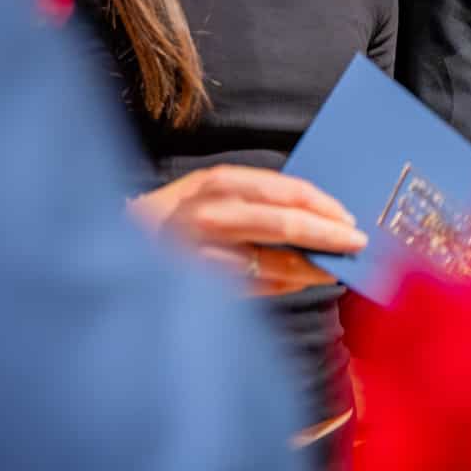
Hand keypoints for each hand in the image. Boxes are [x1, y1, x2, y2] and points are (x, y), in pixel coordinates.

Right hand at [130, 165, 367, 296]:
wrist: (113, 244)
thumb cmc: (178, 216)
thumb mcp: (212, 193)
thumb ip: (257, 200)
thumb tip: (317, 216)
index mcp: (216, 183)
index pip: (283, 190)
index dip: (322, 204)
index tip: (350, 216)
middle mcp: (206, 213)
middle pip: (281, 224)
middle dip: (326, 236)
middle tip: (357, 244)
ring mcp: (198, 252)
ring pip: (269, 262)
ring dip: (309, 268)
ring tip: (333, 269)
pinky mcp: (193, 285)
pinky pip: (249, 288)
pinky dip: (278, 286)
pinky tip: (297, 283)